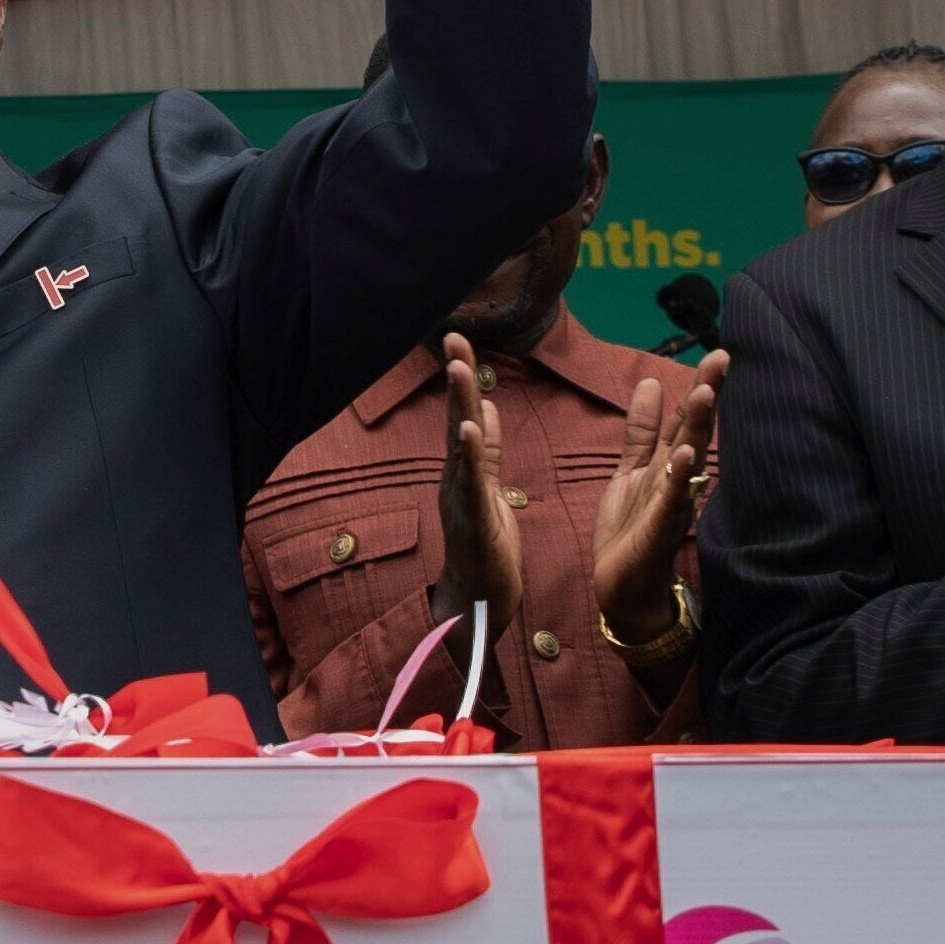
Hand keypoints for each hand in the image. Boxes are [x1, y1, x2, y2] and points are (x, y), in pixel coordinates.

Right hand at [421, 338, 527, 668]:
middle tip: (454, 338)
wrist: (478, 605)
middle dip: (457, 378)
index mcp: (464, 471)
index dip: (463, 377)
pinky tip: (469, 429)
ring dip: (459, 405)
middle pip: (456, 419)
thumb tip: (484, 410)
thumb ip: (488, 453)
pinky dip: (471, 455)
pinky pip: (473, 483)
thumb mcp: (489, 491)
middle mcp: (456, 479)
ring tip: (459, 368)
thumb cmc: (484, 550)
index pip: (464, 414)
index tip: (460, 339)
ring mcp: (462, 500)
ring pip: (460, 445)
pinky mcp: (475, 522)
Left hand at [592, 351, 728, 649]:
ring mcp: (670, 505)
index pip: (687, 419)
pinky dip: (677, 478)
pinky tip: (684, 455)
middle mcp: (677, 481)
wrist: (624, 591)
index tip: (717, 352)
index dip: (700, 386)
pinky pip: (669, 500)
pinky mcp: (657, 530)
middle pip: (694, 431)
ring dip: (696, 428)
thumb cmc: (631, 532)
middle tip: (722, 357)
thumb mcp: (630, 472)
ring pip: (686, 460)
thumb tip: (648, 383)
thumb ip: (641, 432)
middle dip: (707, 394)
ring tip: (706, 392)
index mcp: (668, 465)